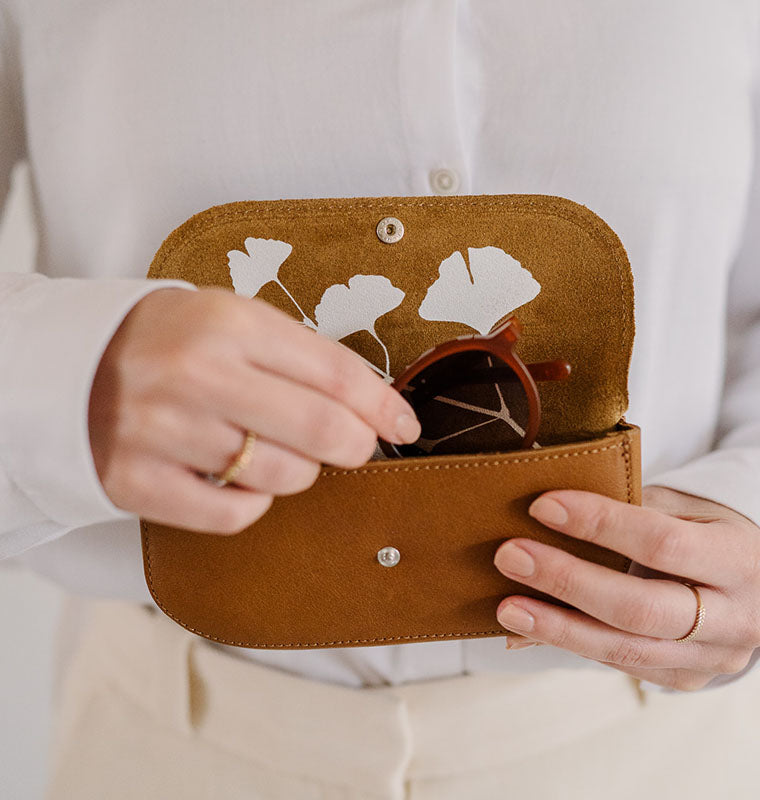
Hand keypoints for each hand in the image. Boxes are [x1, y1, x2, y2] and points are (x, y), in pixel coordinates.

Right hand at [88, 286, 420, 533]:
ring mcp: (163, 432)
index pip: (335, 373)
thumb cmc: (169, 340)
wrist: (74, 363)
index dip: (383, 405)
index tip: (403, 424)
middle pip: (321, 431)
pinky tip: (241, 477)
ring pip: (284, 476)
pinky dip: (254, 501)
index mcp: (228, 324)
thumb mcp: (233, 320)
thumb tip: (372, 403)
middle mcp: (196, 376)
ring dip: (300, 470)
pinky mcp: (138, 482)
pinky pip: (235, 514)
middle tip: (356, 446)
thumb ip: (300, 356)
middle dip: (356, 445)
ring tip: (276, 449)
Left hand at [493, 485, 759, 690]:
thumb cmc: (700, 528)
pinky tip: (527, 628)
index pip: (662, 542)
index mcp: (740, 558)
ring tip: (507, 607)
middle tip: (511, 556)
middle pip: (641, 608)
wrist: (747, 581)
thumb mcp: (679, 507)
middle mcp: (737, 617)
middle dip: (568, 581)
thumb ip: (624, 513)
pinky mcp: (684, 679)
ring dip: (557, 627)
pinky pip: (617, 662)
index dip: (600, 524)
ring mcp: (713, 658)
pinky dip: (569, 643)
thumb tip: (544, 518)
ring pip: (624, 648)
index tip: (543, 506)